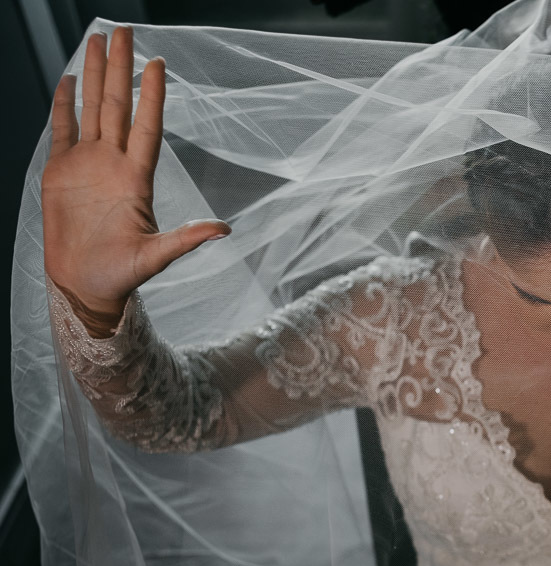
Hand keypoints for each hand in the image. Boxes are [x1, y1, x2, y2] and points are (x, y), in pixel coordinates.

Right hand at [42, 27, 229, 329]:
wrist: (86, 285)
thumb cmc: (121, 275)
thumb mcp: (156, 257)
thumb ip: (185, 241)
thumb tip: (223, 230)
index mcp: (136, 179)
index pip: (147, 126)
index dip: (151, 95)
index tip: (158, 63)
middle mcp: (113, 164)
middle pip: (118, 106)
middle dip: (121, 67)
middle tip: (124, 29)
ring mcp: (87, 165)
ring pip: (91, 109)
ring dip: (95, 74)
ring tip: (98, 40)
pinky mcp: (60, 171)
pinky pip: (62, 130)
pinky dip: (64, 104)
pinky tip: (69, 79)